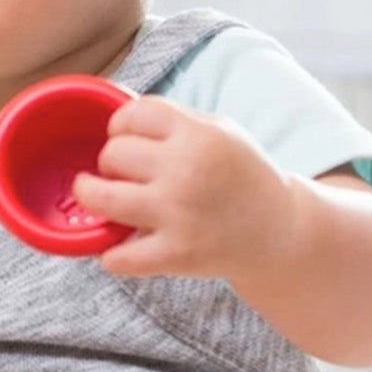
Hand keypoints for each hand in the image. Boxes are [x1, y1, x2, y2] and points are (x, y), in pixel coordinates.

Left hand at [70, 95, 294, 281]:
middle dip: (110, 163)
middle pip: (112, 154)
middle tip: (124, 175)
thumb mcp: (219, 131)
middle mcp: (187, 170)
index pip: (130, 115)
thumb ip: (171, 121)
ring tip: (98, 199)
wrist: (280, 231)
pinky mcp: (177, 254)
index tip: (125, 140)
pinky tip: (120, 247)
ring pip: (100, 198)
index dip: (119, 127)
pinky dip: (111, 255)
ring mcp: (180, 214)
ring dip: (91, 198)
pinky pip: (118, 256)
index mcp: (199, 135)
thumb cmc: (239, 176)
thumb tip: (114, 120)